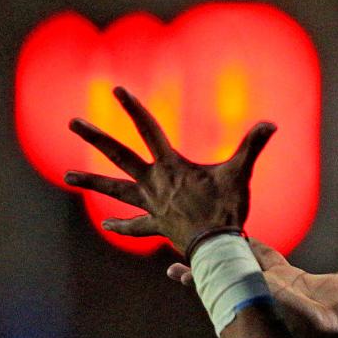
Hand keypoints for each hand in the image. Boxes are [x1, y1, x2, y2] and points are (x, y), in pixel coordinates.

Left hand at [64, 86, 275, 251]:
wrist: (216, 248)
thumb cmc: (228, 208)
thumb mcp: (241, 173)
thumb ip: (253, 145)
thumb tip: (271, 123)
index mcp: (171, 165)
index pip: (149, 128)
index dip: (133, 108)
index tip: (116, 90)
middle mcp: (154, 182)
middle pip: (118, 155)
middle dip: (95, 137)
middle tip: (72, 122)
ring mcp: (151, 205)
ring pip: (115, 190)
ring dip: (91, 181)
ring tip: (66, 176)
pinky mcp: (156, 225)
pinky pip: (135, 225)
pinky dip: (121, 224)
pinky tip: (106, 223)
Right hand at [167, 236, 337, 337]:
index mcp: (284, 276)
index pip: (260, 254)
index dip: (247, 243)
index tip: (232, 234)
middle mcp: (266, 284)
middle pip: (235, 262)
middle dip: (216, 253)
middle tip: (194, 241)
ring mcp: (256, 292)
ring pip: (223, 274)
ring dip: (200, 266)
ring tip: (176, 260)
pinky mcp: (250, 299)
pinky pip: (220, 289)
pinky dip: (199, 281)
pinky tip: (180, 272)